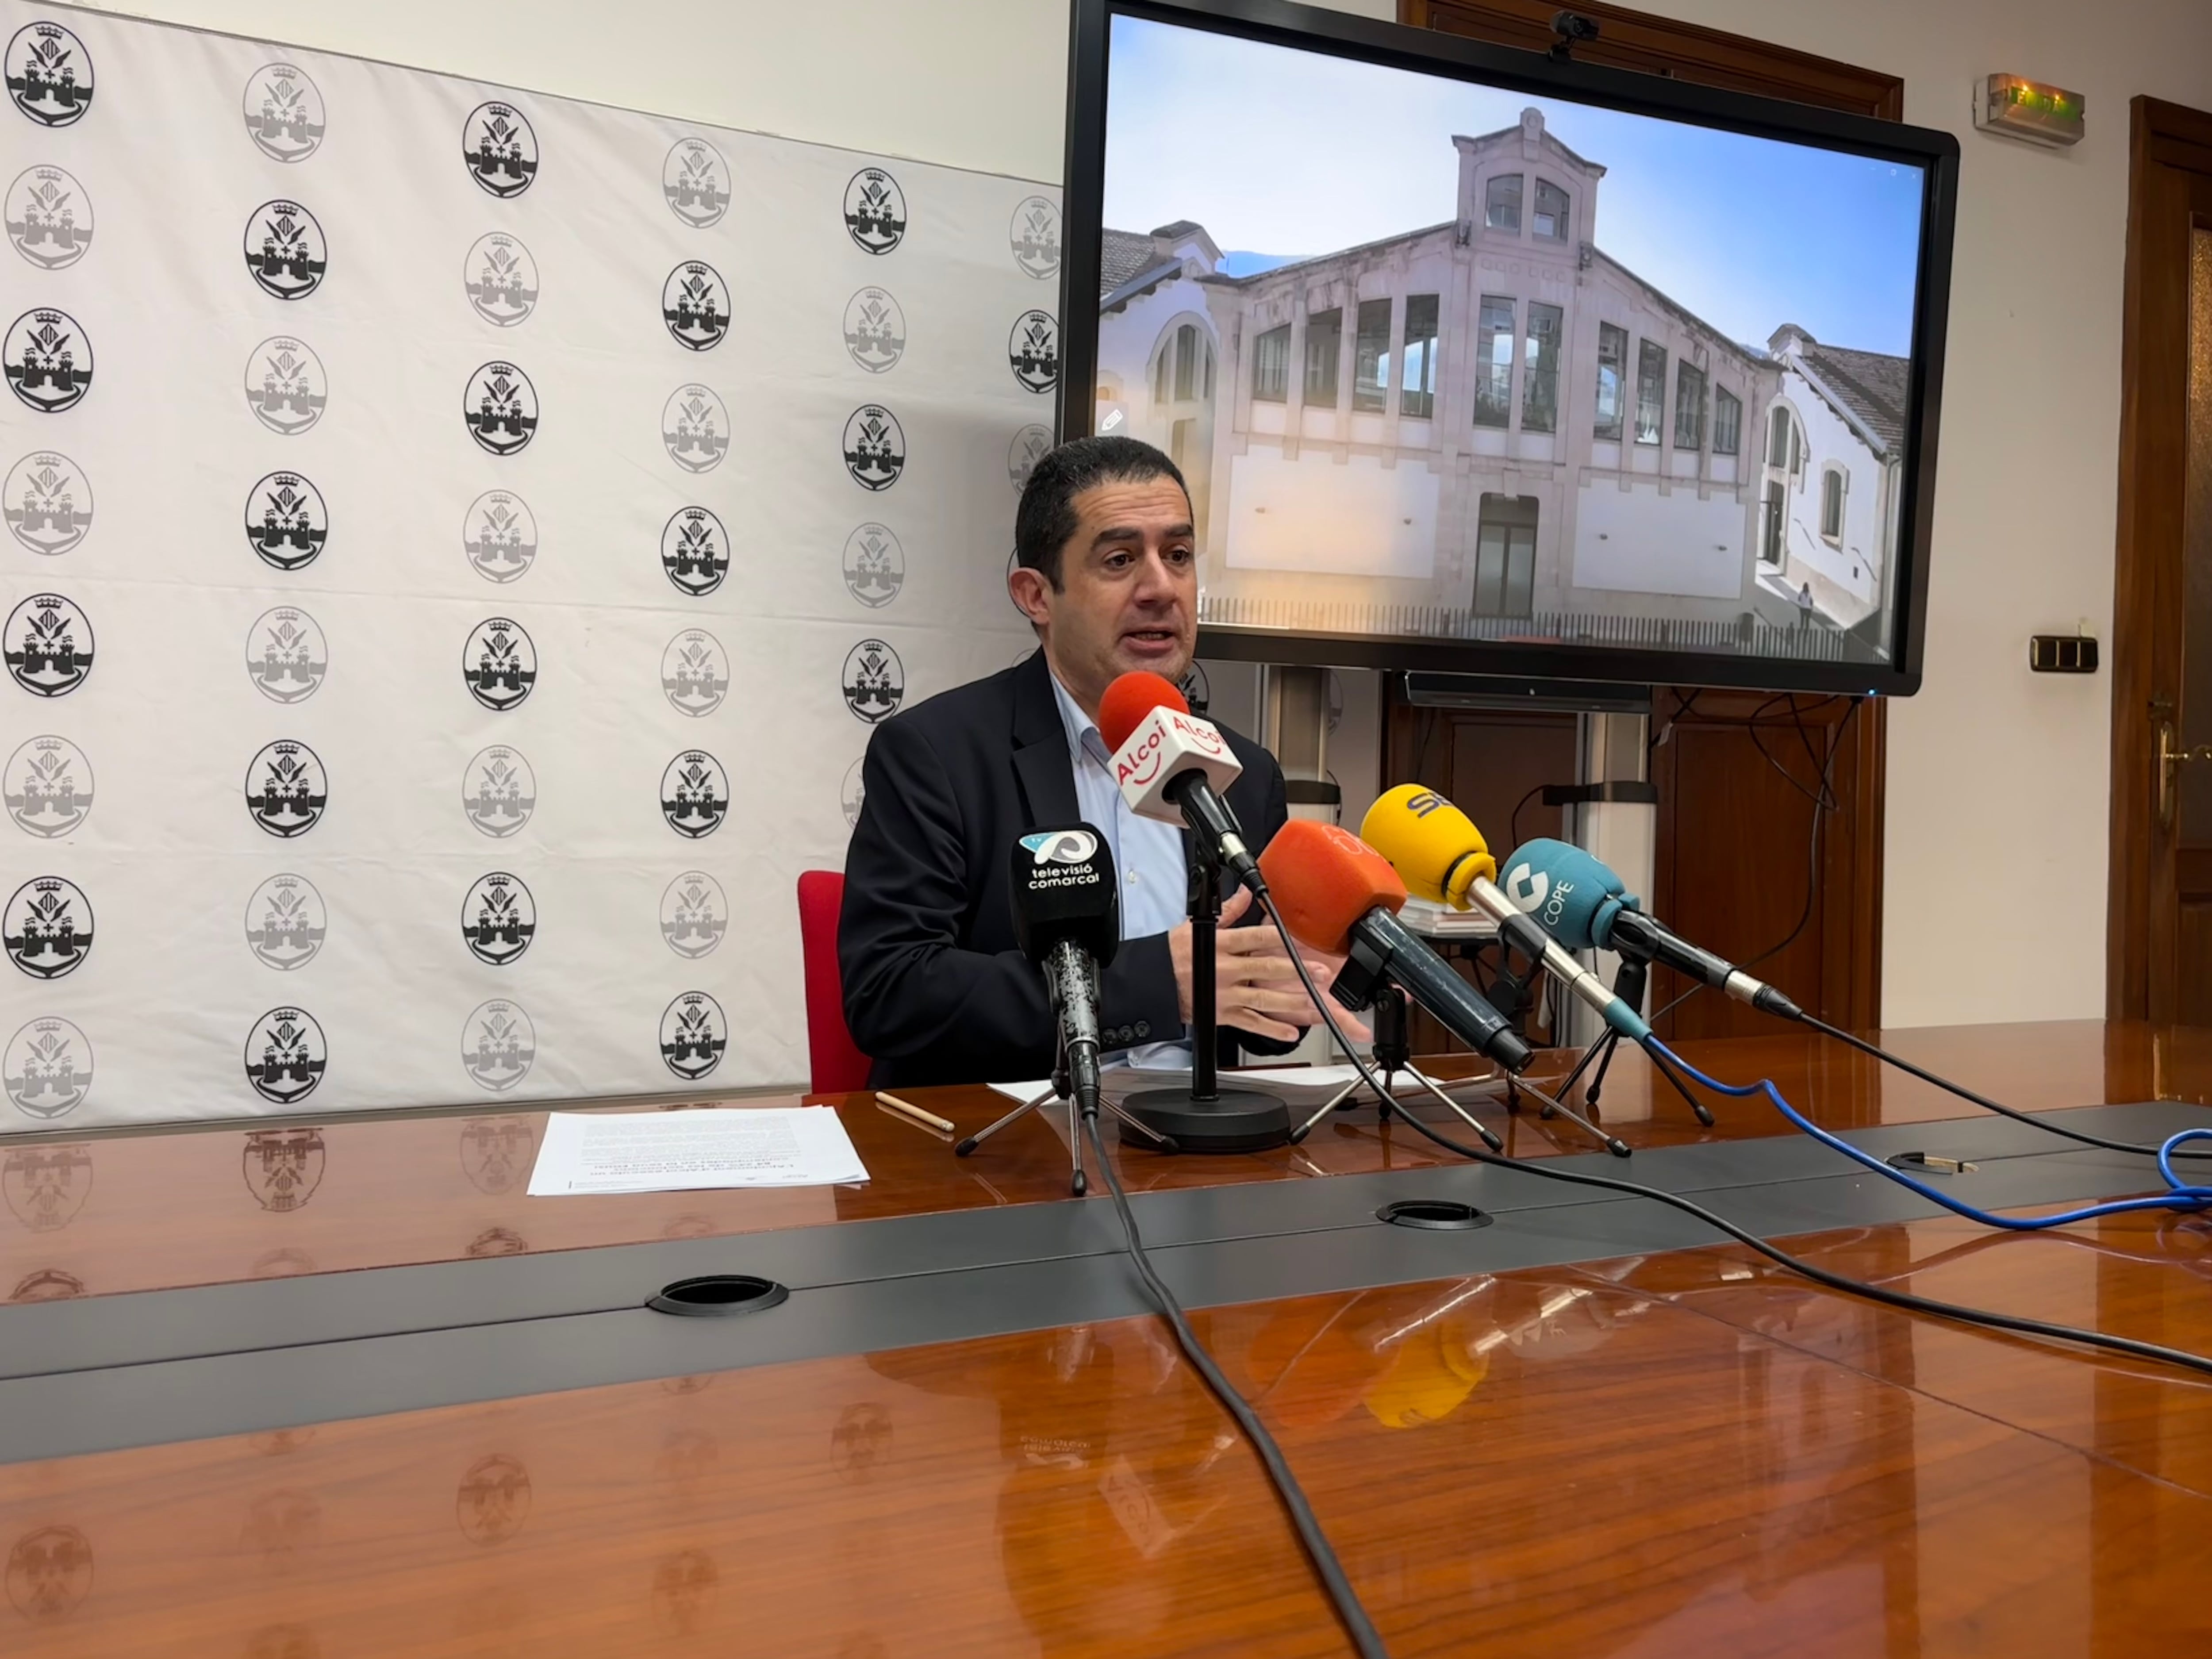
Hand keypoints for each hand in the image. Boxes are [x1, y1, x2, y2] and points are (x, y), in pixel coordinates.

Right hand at [1168, 888, 1369, 1043]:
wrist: (1153, 983)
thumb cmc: (1173, 954)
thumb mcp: (1199, 927)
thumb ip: (1229, 912)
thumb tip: (1245, 893)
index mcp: (1220, 945)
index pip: (1254, 938)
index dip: (1279, 937)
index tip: (1300, 938)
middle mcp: (1225, 970)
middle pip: (1265, 969)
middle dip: (1295, 971)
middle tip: (1320, 972)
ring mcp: (1225, 995)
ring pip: (1263, 999)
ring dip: (1291, 1001)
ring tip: (1315, 1002)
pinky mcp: (1223, 1015)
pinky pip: (1251, 1023)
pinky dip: (1271, 1029)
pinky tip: (1290, 1032)